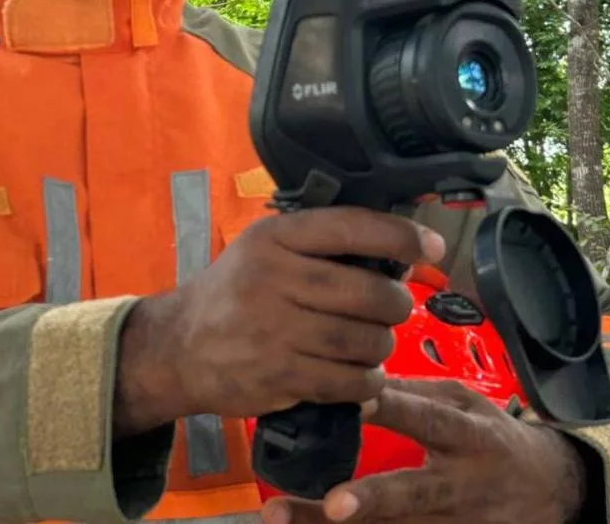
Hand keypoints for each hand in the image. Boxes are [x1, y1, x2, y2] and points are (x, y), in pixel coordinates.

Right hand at [114, 207, 444, 435]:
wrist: (178, 347)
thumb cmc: (234, 291)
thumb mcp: (263, 249)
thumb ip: (319, 246)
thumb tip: (400, 254)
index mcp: (274, 238)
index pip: (351, 228)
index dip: (401, 236)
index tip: (431, 247)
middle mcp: (273, 278)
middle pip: (368, 293)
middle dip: (396, 304)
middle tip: (394, 308)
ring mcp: (275, 331)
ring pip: (364, 341)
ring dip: (382, 345)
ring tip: (375, 342)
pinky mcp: (278, 376)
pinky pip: (348, 382)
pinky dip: (367, 381)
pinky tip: (361, 375)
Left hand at [261, 379, 587, 523]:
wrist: (550, 492)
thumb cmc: (492, 436)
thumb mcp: (466, 402)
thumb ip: (415, 392)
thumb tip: (359, 375)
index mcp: (468, 436)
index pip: (426, 419)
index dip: (391, 410)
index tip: (352, 401)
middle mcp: (459, 486)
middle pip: (411, 495)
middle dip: (372, 500)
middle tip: (334, 505)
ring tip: (283, 518)